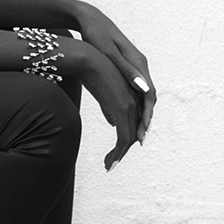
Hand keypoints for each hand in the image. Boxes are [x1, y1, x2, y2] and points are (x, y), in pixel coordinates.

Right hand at [67, 45, 139, 170]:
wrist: (87, 58)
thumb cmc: (90, 69)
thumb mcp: (102, 91)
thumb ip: (110, 107)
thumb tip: (113, 122)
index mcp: (131, 95)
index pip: (133, 122)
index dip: (127, 138)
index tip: (117, 151)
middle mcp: (135, 101)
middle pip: (133, 132)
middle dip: (122, 150)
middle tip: (110, 163)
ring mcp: (130, 105)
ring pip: (129, 138)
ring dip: (119, 154)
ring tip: (108, 165)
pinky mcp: (123, 109)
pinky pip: (123, 137)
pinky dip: (118, 152)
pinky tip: (109, 161)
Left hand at [71, 2, 156, 143]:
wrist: (89, 18)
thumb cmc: (96, 34)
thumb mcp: (109, 53)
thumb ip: (126, 71)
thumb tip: (143, 88)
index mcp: (139, 63)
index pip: (149, 95)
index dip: (147, 116)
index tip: (142, 134)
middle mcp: (140, 65)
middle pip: (147, 98)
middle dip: (144, 120)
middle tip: (138, 141)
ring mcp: (133, 66)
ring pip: (140, 96)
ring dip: (137, 115)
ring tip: (131, 135)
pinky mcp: (124, 67)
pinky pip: (131, 90)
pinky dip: (129, 106)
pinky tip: (120, 118)